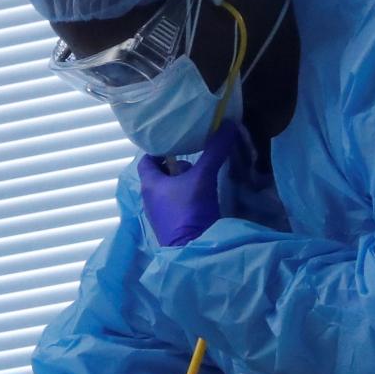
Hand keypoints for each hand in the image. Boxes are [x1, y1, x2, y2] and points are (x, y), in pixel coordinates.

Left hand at [137, 120, 239, 246]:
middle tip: (194, 161)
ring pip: (169, 191)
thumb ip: (215, 150)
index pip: (146, 160)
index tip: (175, 144)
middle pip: (160, 175)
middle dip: (176, 166)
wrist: (194, 250)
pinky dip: (186, 198)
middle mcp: (149, 199)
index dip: (158, 150)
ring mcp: (159, 215)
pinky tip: (202, 198)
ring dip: (183, 183)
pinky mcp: (171, 227)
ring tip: (201, 178)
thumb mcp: (203, 177)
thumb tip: (228, 123)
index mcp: (149, 184)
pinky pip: (175, 206)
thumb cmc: (189, 210)